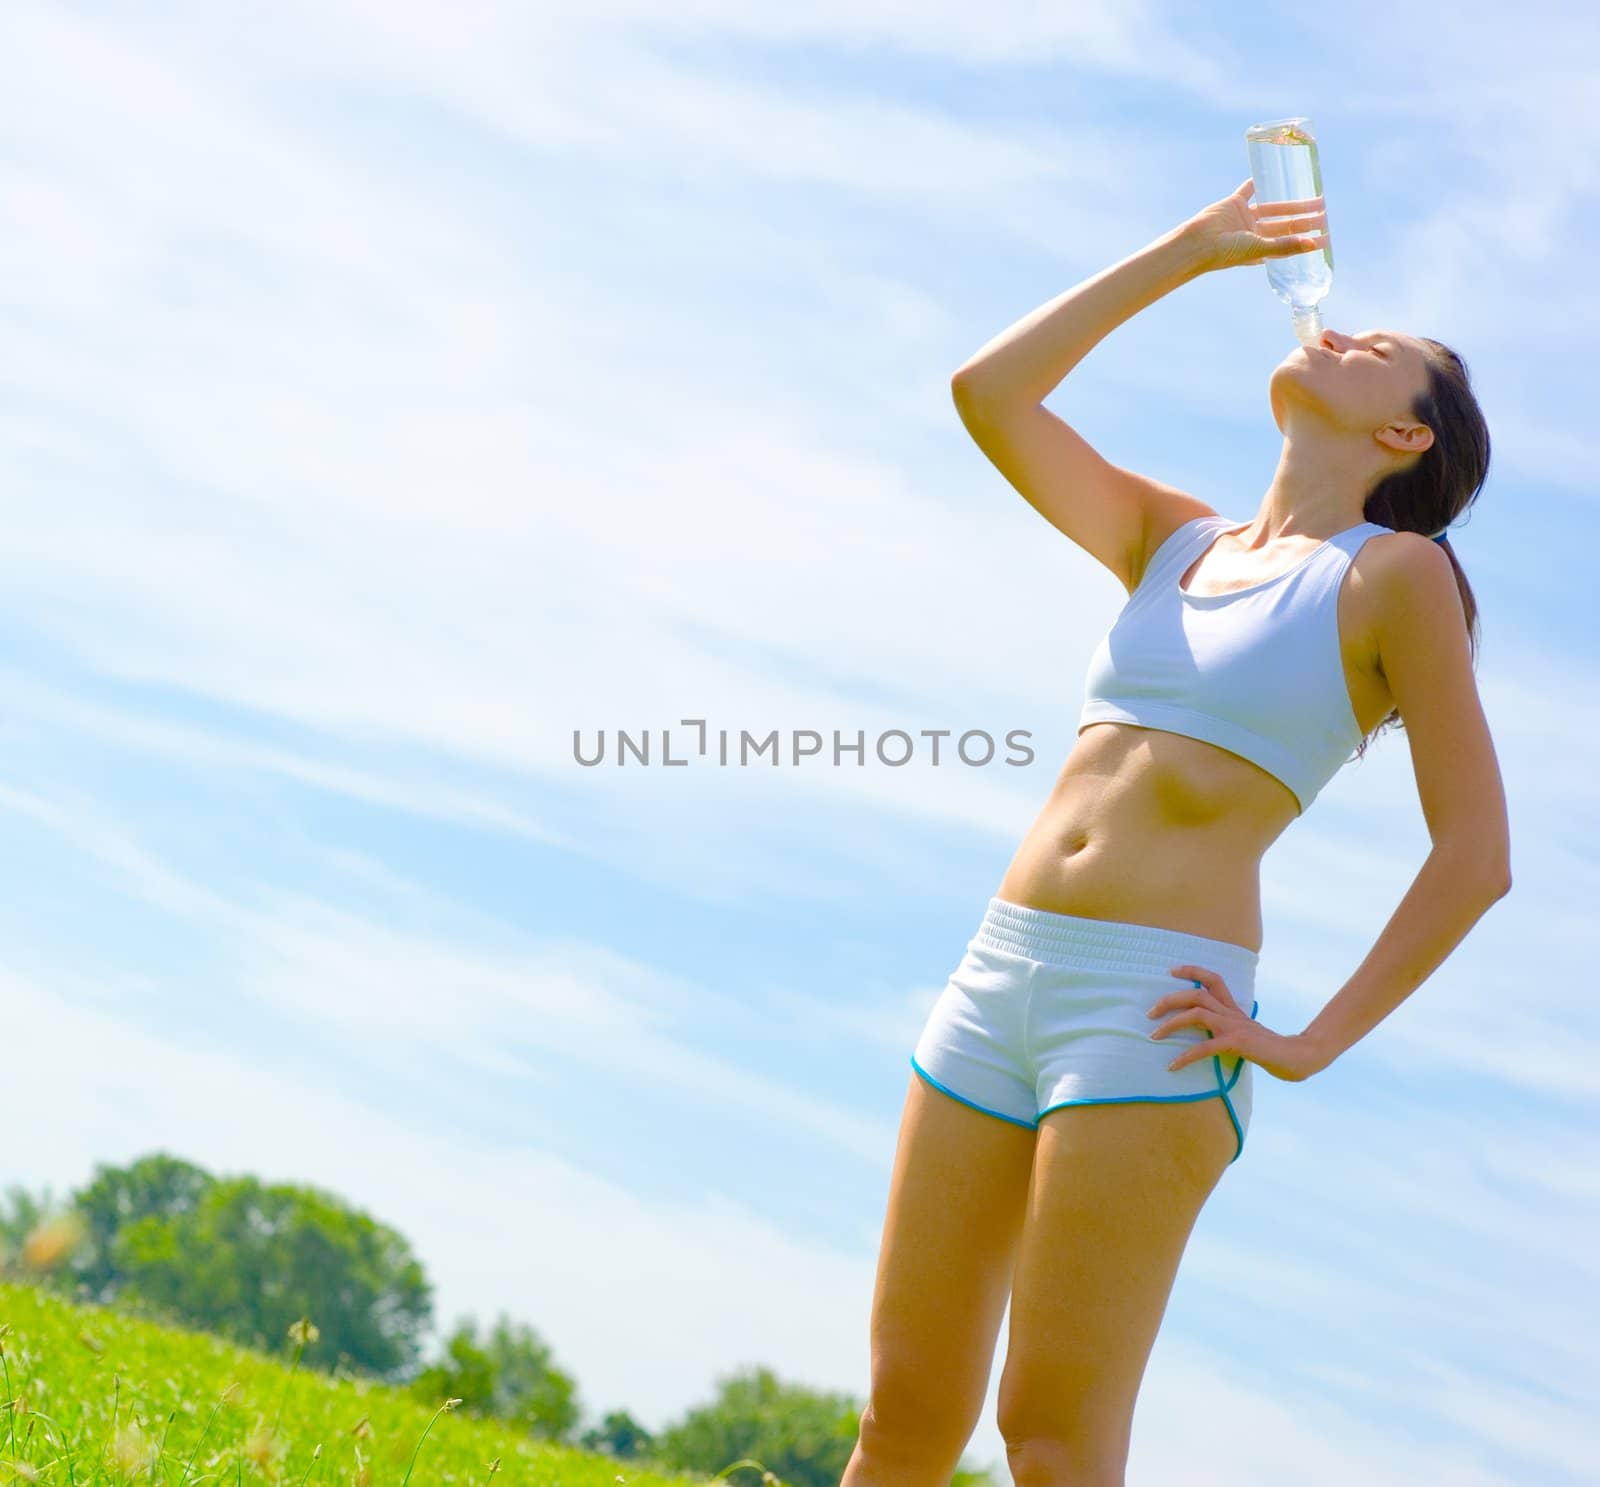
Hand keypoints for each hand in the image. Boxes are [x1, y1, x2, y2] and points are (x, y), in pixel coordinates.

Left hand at [1146, 963, 1324, 1082]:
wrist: (1295, 1059)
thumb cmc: (1268, 1049)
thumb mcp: (1244, 1033)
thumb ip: (1226, 1028)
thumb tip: (1205, 1033)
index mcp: (1233, 1008)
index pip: (1213, 979)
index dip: (1192, 970)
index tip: (1171, 970)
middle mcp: (1232, 1013)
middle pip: (1197, 994)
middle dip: (1169, 999)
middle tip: (1149, 1012)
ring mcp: (1234, 1026)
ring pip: (1197, 1013)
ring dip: (1171, 1023)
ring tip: (1154, 1036)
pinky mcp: (1236, 1043)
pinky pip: (1205, 1047)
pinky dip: (1185, 1056)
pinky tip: (1172, 1066)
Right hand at [1178, 177, 1329, 274]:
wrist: (1197, 243)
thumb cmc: (1225, 252)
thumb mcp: (1258, 249)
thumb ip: (1285, 245)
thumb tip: (1314, 244)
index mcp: (1260, 249)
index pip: (1290, 242)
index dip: (1308, 238)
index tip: (1326, 234)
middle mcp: (1254, 233)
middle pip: (1285, 224)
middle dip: (1304, 218)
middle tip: (1324, 209)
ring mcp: (1244, 218)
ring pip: (1273, 207)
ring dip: (1291, 202)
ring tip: (1311, 195)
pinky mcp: (1233, 203)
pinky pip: (1248, 189)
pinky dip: (1257, 181)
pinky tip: (1269, 173)